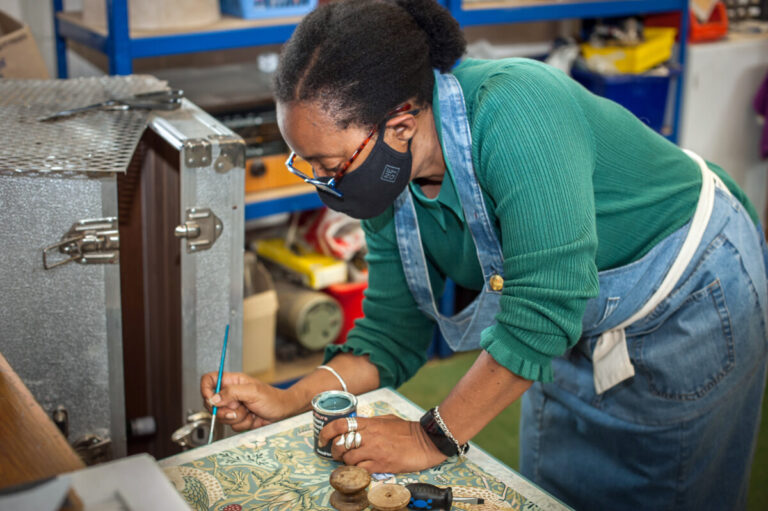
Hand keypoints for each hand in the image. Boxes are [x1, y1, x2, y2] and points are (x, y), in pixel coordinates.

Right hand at [200, 372, 295, 431]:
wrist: (284, 412)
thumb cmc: (273, 398)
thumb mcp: (253, 391)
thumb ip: (232, 393)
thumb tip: (214, 398)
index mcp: (232, 382)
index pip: (209, 380)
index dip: (205, 390)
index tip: (211, 400)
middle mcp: (231, 394)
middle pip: (211, 403)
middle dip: (224, 410)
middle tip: (238, 408)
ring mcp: (234, 407)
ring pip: (222, 417)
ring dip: (237, 417)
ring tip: (249, 411)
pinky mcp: (238, 419)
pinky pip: (232, 426)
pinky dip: (243, 424)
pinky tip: (253, 418)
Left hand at [318, 414, 446, 473]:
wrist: (426, 441)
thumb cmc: (408, 430)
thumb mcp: (387, 419)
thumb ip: (371, 423)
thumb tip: (358, 426)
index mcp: (369, 423)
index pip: (340, 425)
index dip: (326, 432)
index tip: (322, 439)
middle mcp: (369, 436)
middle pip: (340, 444)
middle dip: (336, 451)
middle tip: (339, 454)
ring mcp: (375, 451)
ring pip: (348, 459)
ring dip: (348, 463)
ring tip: (354, 463)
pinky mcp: (382, 465)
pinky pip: (361, 470)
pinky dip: (358, 471)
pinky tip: (363, 470)